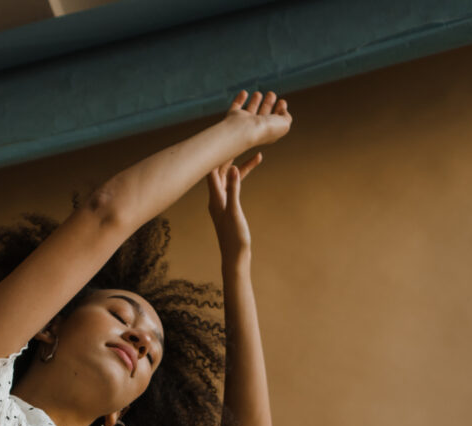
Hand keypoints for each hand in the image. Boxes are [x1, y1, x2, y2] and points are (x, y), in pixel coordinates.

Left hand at [207, 90, 290, 257]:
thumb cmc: (234, 239)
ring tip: (253, 135)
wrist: (234, 257)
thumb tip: (231, 168)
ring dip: (241, 151)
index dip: (219, 145)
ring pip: (231, 167)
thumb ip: (233, 190)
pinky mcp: (231, 201)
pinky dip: (246, 168)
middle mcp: (216, 192)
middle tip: (240, 123)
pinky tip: (257, 158)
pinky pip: (238, 179)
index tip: (226, 126)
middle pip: (221, 161)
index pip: (214, 163)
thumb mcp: (235, 213)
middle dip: (230, 143)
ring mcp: (223, 196)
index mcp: (215, 194)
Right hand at [224, 88, 291, 147]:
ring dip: (255, 102)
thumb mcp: (284, 125)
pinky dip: (239, 99)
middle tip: (272, 94)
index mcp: (268, 133)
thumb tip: (282, 110)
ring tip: (258, 93)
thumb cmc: (264, 129)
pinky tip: (244, 92)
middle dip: (268, 104)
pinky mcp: (233, 117)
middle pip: (263, 115)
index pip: (274, 122)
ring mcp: (243, 123)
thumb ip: (286, 117)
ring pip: (250, 111)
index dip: (280, 111)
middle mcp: (255, 129)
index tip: (282, 102)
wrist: (244, 130)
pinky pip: (236, 107)